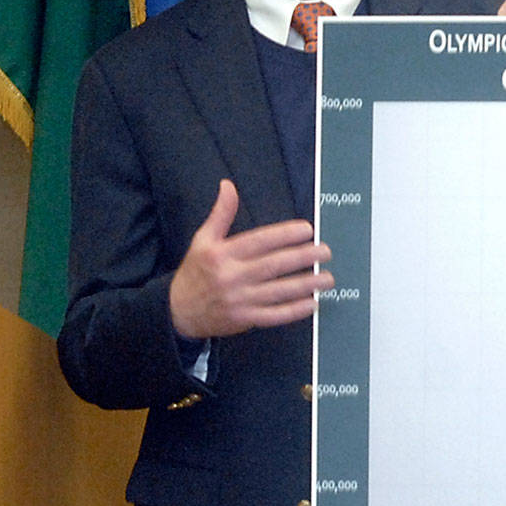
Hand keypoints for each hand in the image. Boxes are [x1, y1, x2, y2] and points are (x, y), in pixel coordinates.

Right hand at [169, 180, 333, 337]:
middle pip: (274, 265)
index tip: (307, 230)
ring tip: (327, 278)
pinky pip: (274, 315)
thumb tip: (228, 185)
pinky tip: (313, 303)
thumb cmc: (196, 271)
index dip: (285, 235)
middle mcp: (232, 276)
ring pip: (279, 291)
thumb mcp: (203, 240)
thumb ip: (220, 214)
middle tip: (326, 252)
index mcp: (222, 254)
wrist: (178, 311)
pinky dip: (295, 310)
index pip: (259, 241)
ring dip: (306, 284)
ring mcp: (239, 300)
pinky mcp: (245, 319)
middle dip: (303, 257)